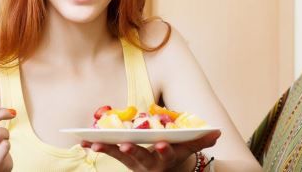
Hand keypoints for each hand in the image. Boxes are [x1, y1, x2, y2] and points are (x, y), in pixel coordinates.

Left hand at [81, 130, 220, 171]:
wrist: (164, 171)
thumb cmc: (177, 155)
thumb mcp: (189, 149)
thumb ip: (201, 141)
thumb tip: (218, 132)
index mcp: (166, 158)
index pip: (167, 155)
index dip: (165, 150)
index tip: (162, 144)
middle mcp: (149, 163)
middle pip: (139, 157)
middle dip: (132, 151)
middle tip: (124, 144)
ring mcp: (133, 163)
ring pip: (119, 156)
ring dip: (107, 149)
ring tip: (94, 142)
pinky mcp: (122, 159)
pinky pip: (108, 152)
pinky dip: (97, 145)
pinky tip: (84, 140)